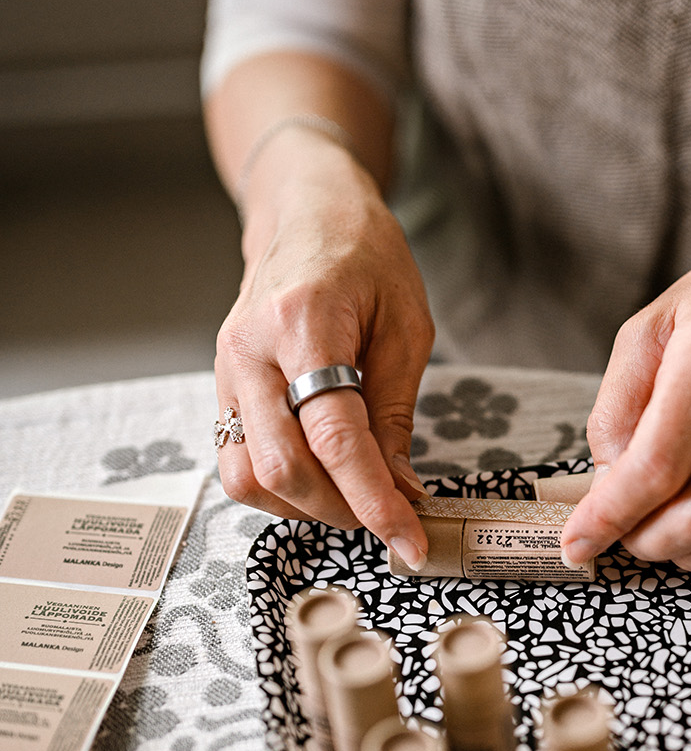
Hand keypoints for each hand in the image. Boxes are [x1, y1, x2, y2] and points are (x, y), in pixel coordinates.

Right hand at [214, 135, 434, 568]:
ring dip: (304, 507)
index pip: (335, 437)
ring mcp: (225, 369)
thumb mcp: (407, 326)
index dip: (373, 500)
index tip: (410, 539)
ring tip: (354, 497)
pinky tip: (323, 479)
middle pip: (281, 468)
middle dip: (340, 510)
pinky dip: (281, 489)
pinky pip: (238, 461)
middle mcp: (250, 349)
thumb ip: (396, 411)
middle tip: (387, 518)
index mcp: (304, 323)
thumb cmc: (366, 256)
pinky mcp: (220, 386)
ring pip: (246, 477)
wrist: (306, 210)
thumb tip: (401, 491)